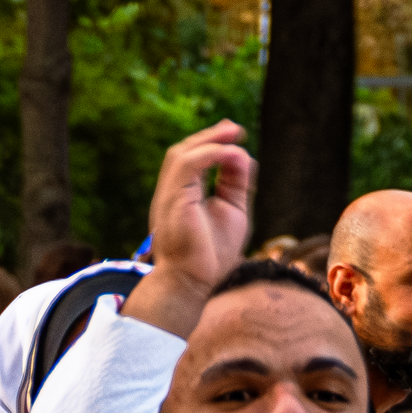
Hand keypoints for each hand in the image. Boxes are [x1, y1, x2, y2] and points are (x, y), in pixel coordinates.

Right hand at [120, 123, 255, 339]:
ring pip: (181, 153)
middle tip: (235, 129)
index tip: (235, 137)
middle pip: (182, 152)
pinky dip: (211, 154)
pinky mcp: (173, 199)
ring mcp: (168, 196)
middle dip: (209, 136)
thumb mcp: (232, 211)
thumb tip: (243, 155)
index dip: (211, 145)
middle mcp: (170, 194)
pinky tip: (230, 154)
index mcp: (180, 197)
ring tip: (234, 135)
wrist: (193, 283)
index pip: (191, 162)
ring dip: (209, 140)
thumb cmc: (211, 257)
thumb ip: (235, 184)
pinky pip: (188, 165)